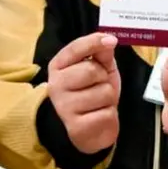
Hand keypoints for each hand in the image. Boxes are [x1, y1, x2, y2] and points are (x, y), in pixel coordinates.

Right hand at [47, 33, 119, 154]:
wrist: (93, 128)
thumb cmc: (94, 92)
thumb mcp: (100, 68)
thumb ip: (101, 53)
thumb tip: (108, 39)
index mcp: (58, 66)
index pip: (75, 48)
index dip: (94, 42)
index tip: (111, 40)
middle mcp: (55, 85)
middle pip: (91, 70)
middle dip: (104, 77)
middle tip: (99, 85)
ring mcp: (63, 107)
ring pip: (103, 92)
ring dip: (108, 97)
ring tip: (100, 103)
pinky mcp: (75, 127)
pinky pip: (106, 113)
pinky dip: (109, 115)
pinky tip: (98, 116)